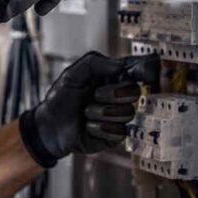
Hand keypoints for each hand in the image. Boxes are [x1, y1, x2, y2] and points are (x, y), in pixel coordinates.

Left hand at [18, 52, 159, 167]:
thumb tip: (121, 64)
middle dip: (114, 93)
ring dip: (101, 113)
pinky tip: (88, 126)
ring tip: (86, 113)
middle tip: (96, 95)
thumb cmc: (61, 98)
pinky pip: (119, 131)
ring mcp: (118, 115)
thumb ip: (95, 63)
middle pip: (135, 91)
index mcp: (112, 77)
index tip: (147, 71)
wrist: (49, 126)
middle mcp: (119, 95)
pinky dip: (99, 128)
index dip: (145, 69)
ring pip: (127, 112)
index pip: (135, 69)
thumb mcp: (73, 74)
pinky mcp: (115, 135)